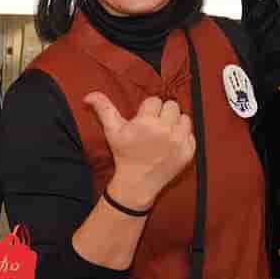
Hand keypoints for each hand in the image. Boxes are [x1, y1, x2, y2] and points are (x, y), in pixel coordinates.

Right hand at [88, 90, 196, 210]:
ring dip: (175, 123)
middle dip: (162, 114)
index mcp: (147, 122)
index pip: (155, 101)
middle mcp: (165, 130)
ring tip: (164, 134)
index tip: (143, 122)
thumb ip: (103, 109)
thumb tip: (88, 95)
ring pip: (184, 117)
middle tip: (154, 127)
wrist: (138, 183)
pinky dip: (183, 137)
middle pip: (172, 105)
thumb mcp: (112, 131)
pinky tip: (171, 145)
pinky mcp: (189, 152)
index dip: (147, 111)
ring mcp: (179, 141)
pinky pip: (191, 134)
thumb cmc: (124, 154)